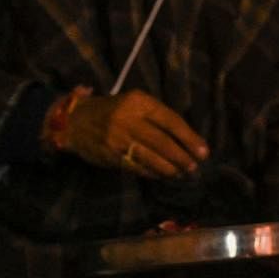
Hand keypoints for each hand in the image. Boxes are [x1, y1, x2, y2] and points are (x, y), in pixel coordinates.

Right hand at [62, 89, 208, 178]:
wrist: (75, 120)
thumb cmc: (114, 110)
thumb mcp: (135, 103)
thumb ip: (158, 117)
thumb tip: (187, 139)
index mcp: (139, 102)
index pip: (171, 121)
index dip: (189, 138)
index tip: (203, 151)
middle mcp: (128, 119)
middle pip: (162, 142)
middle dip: (182, 157)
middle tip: (194, 167)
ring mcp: (117, 138)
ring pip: (150, 157)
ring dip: (169, 168)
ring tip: (181, 173)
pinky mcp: (110, 155)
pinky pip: (136, 167)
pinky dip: (152, 173)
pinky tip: (162, 175)